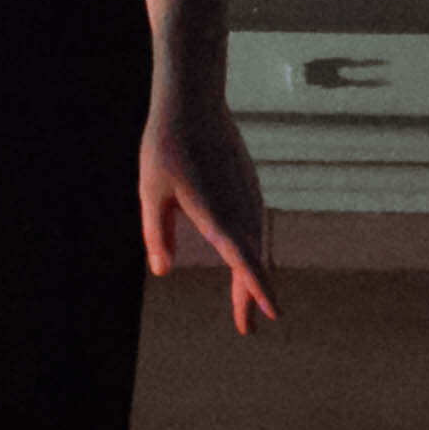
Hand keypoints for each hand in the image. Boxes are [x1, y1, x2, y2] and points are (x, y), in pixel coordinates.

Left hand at [141, 90, 278, 332]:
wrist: (192, 100)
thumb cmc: (166, 146)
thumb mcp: (151, 193)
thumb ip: (156, 234)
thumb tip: (162, 271)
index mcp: (217, 214)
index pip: (244, 259)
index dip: (259, 288)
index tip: (276, 313)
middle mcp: (240, 207)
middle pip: (251, 260)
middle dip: (251, 295)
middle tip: (248, 329)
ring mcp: (248, 195)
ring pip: (254, 242)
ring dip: (250, 274)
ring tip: (245, 304)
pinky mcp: (247, 184)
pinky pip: (252, 223)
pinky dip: (250, 247)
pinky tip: (242, 255)